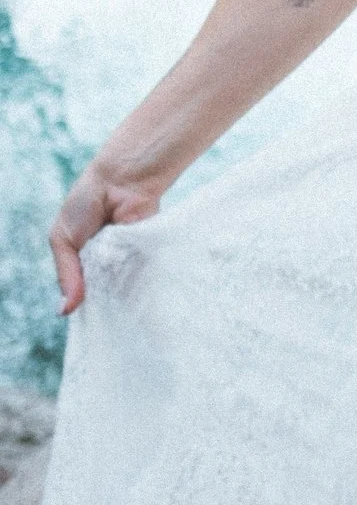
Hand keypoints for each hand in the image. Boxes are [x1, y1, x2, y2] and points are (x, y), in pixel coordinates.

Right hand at [50, 164, 162, 316]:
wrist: (120, 180)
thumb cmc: (85, 203)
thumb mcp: (63, 239)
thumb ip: (65, 275)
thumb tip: (64, 312)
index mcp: (83, 262)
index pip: (82, 293)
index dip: (82, 307)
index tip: (86, 324)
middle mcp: (105, 265)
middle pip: (102, 295)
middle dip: (100, 304)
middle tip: (102, 319)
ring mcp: (125, 262)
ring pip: (120, 290)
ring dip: (116, 295)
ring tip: (117, 307)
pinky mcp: (145, 255)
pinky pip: (139, 277)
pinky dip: (134, 283)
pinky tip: (132, 294)